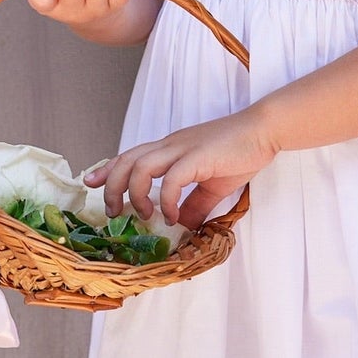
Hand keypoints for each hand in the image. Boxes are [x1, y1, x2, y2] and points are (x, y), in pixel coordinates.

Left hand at [83, 109, 279, 231]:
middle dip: (112, 187)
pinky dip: (166, 200)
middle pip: (127, 160)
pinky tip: (172, 216)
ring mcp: (183, 149)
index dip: (108, 169)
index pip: (130, 155)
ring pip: (140, 167)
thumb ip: (195, 204)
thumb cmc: (240, 153)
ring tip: (144, 216)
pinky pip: (172, 179)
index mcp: (170, 149)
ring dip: (135, 194)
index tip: (92, 184)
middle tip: (114, 211)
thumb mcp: (213, 185)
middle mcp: (170, 146)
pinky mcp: (198, 157)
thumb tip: (183, 226)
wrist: (265, 131)